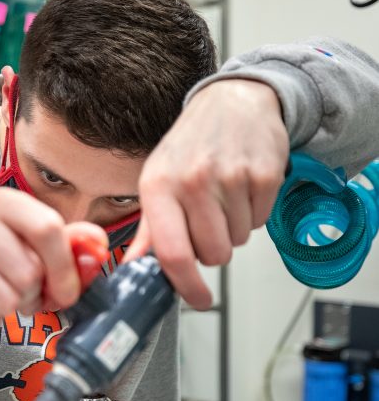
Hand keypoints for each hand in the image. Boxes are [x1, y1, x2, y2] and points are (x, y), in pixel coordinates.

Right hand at [0, 188, 107, 338]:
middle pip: (29, 270)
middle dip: (35, 293)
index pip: (47, 229)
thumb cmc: (2, 261)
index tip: (68, 291)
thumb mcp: (39, 247)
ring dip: (13, 309)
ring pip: (7, 298)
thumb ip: (73, 244)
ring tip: (3, 298)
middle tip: (25, 292)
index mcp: (4, 202)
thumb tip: (97, 245)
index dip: (64, 268)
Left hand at [125, 79, 288, 307]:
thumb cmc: (191, 145)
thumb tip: (135, 267)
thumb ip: (149, 230)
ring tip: (224, 198)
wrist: (233, 102)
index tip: (198, 298)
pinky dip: (253, 214)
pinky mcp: (264, 175)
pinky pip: (260, 223)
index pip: (171, 253)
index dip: (186, 285)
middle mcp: (192, 180)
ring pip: (238, 242)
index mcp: (158, 185)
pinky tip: (241, 188)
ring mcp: (230, 177)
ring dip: (233, 230)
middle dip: (213, 250)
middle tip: (208, 221)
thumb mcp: (159, 180)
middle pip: (212, 254)